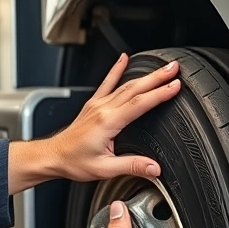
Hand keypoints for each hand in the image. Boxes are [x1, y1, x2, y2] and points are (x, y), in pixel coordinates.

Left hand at [53, 53, 181, 181]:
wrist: (53, 156)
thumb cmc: (74, 162)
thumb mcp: (105, 169)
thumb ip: (132, 166)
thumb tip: (154, 168)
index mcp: (107, 122)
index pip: (139, 103)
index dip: (159, 93)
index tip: (175, 86)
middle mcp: (102, 109)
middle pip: (135, 88)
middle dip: (157, 77)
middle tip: (175, 68)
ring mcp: (98, 104)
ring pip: (126, 84)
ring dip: (146, 74)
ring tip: (163, 67)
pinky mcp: (94, 104)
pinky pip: (107, 82)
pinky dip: (117, 69)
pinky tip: (123, 58)